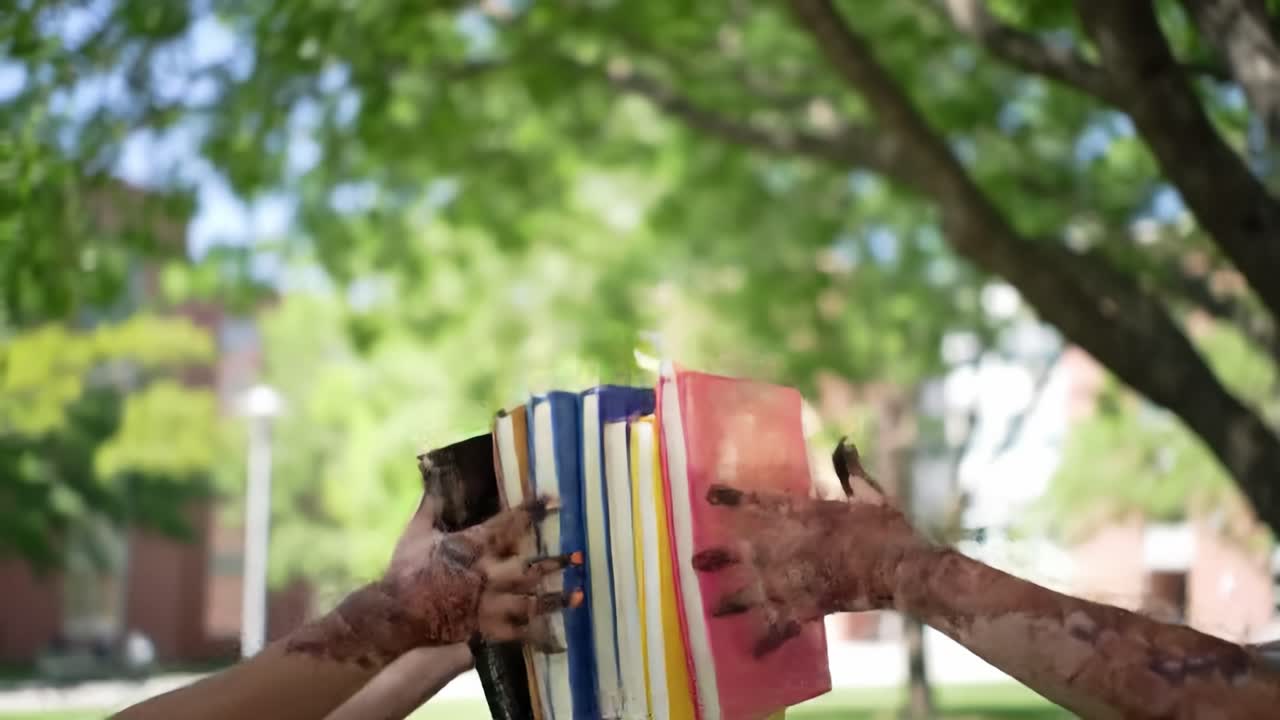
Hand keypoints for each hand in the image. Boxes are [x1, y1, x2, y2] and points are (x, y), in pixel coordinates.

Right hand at [384, 493, 581, 647]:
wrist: (393, 616)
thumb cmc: (405, 571)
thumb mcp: (416, 533)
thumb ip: (431, 505)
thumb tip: (433, 473)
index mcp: (473, 546)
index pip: (510, 523)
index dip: (534, 510)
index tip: (554, 501)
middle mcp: (486, 575)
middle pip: (529, 567)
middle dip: (555, 562)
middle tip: (578, 556)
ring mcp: (487, 604)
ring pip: (530, 602)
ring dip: (556, 599)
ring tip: (579, 594)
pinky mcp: (484, 629)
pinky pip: (517, 634)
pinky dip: (539, 637)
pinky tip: (559, 640)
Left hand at [691, 439, 924, 656]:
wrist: (904, 570)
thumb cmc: (890, 530)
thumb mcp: (871, 495)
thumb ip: (852, 471)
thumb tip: (845, 442)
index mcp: (807, 515)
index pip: (761, 503)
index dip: (733, 498)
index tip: (709, 495)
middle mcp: (793, 547)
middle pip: (746, 553)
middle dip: (719, 557)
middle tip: (695, 561)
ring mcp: (797, 579)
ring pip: (754, 591)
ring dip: (732, 600)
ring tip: (711, 609)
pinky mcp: (810, 607)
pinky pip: (782, 625)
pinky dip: (766, 641)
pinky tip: (751, 653)